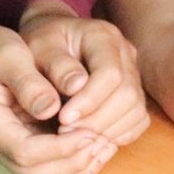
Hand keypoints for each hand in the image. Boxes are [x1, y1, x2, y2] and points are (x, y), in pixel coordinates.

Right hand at [0, 17, 117, 173]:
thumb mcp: (7, 55)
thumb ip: (27, 82)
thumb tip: (49, 108)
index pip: (24, 151)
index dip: (61, 147)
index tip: (91, 131)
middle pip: (35, 173)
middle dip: (73, 161)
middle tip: (103, 140)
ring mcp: (6, 149)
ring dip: (78, 166)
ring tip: (106, 143)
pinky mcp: (22, 148)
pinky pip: (49, 169)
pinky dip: (75, 163)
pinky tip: (98, 143)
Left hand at [18, 8, 148, 146]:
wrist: (48, 45)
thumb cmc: (38, 47)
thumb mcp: (35, 50)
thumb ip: (54, 67)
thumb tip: (74, 88)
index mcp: (103, 36)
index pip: (110, 73)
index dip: (89, 100)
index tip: (62, 118)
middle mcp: (125, 52)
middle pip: (128, 94)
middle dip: (97, 120)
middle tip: (65, 132)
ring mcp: (133, 73)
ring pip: (136, 110)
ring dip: (107, 130)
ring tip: (74, 136)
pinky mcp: (134, 92)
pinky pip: (139, 120)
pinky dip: (118, 134)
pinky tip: (91, 137)